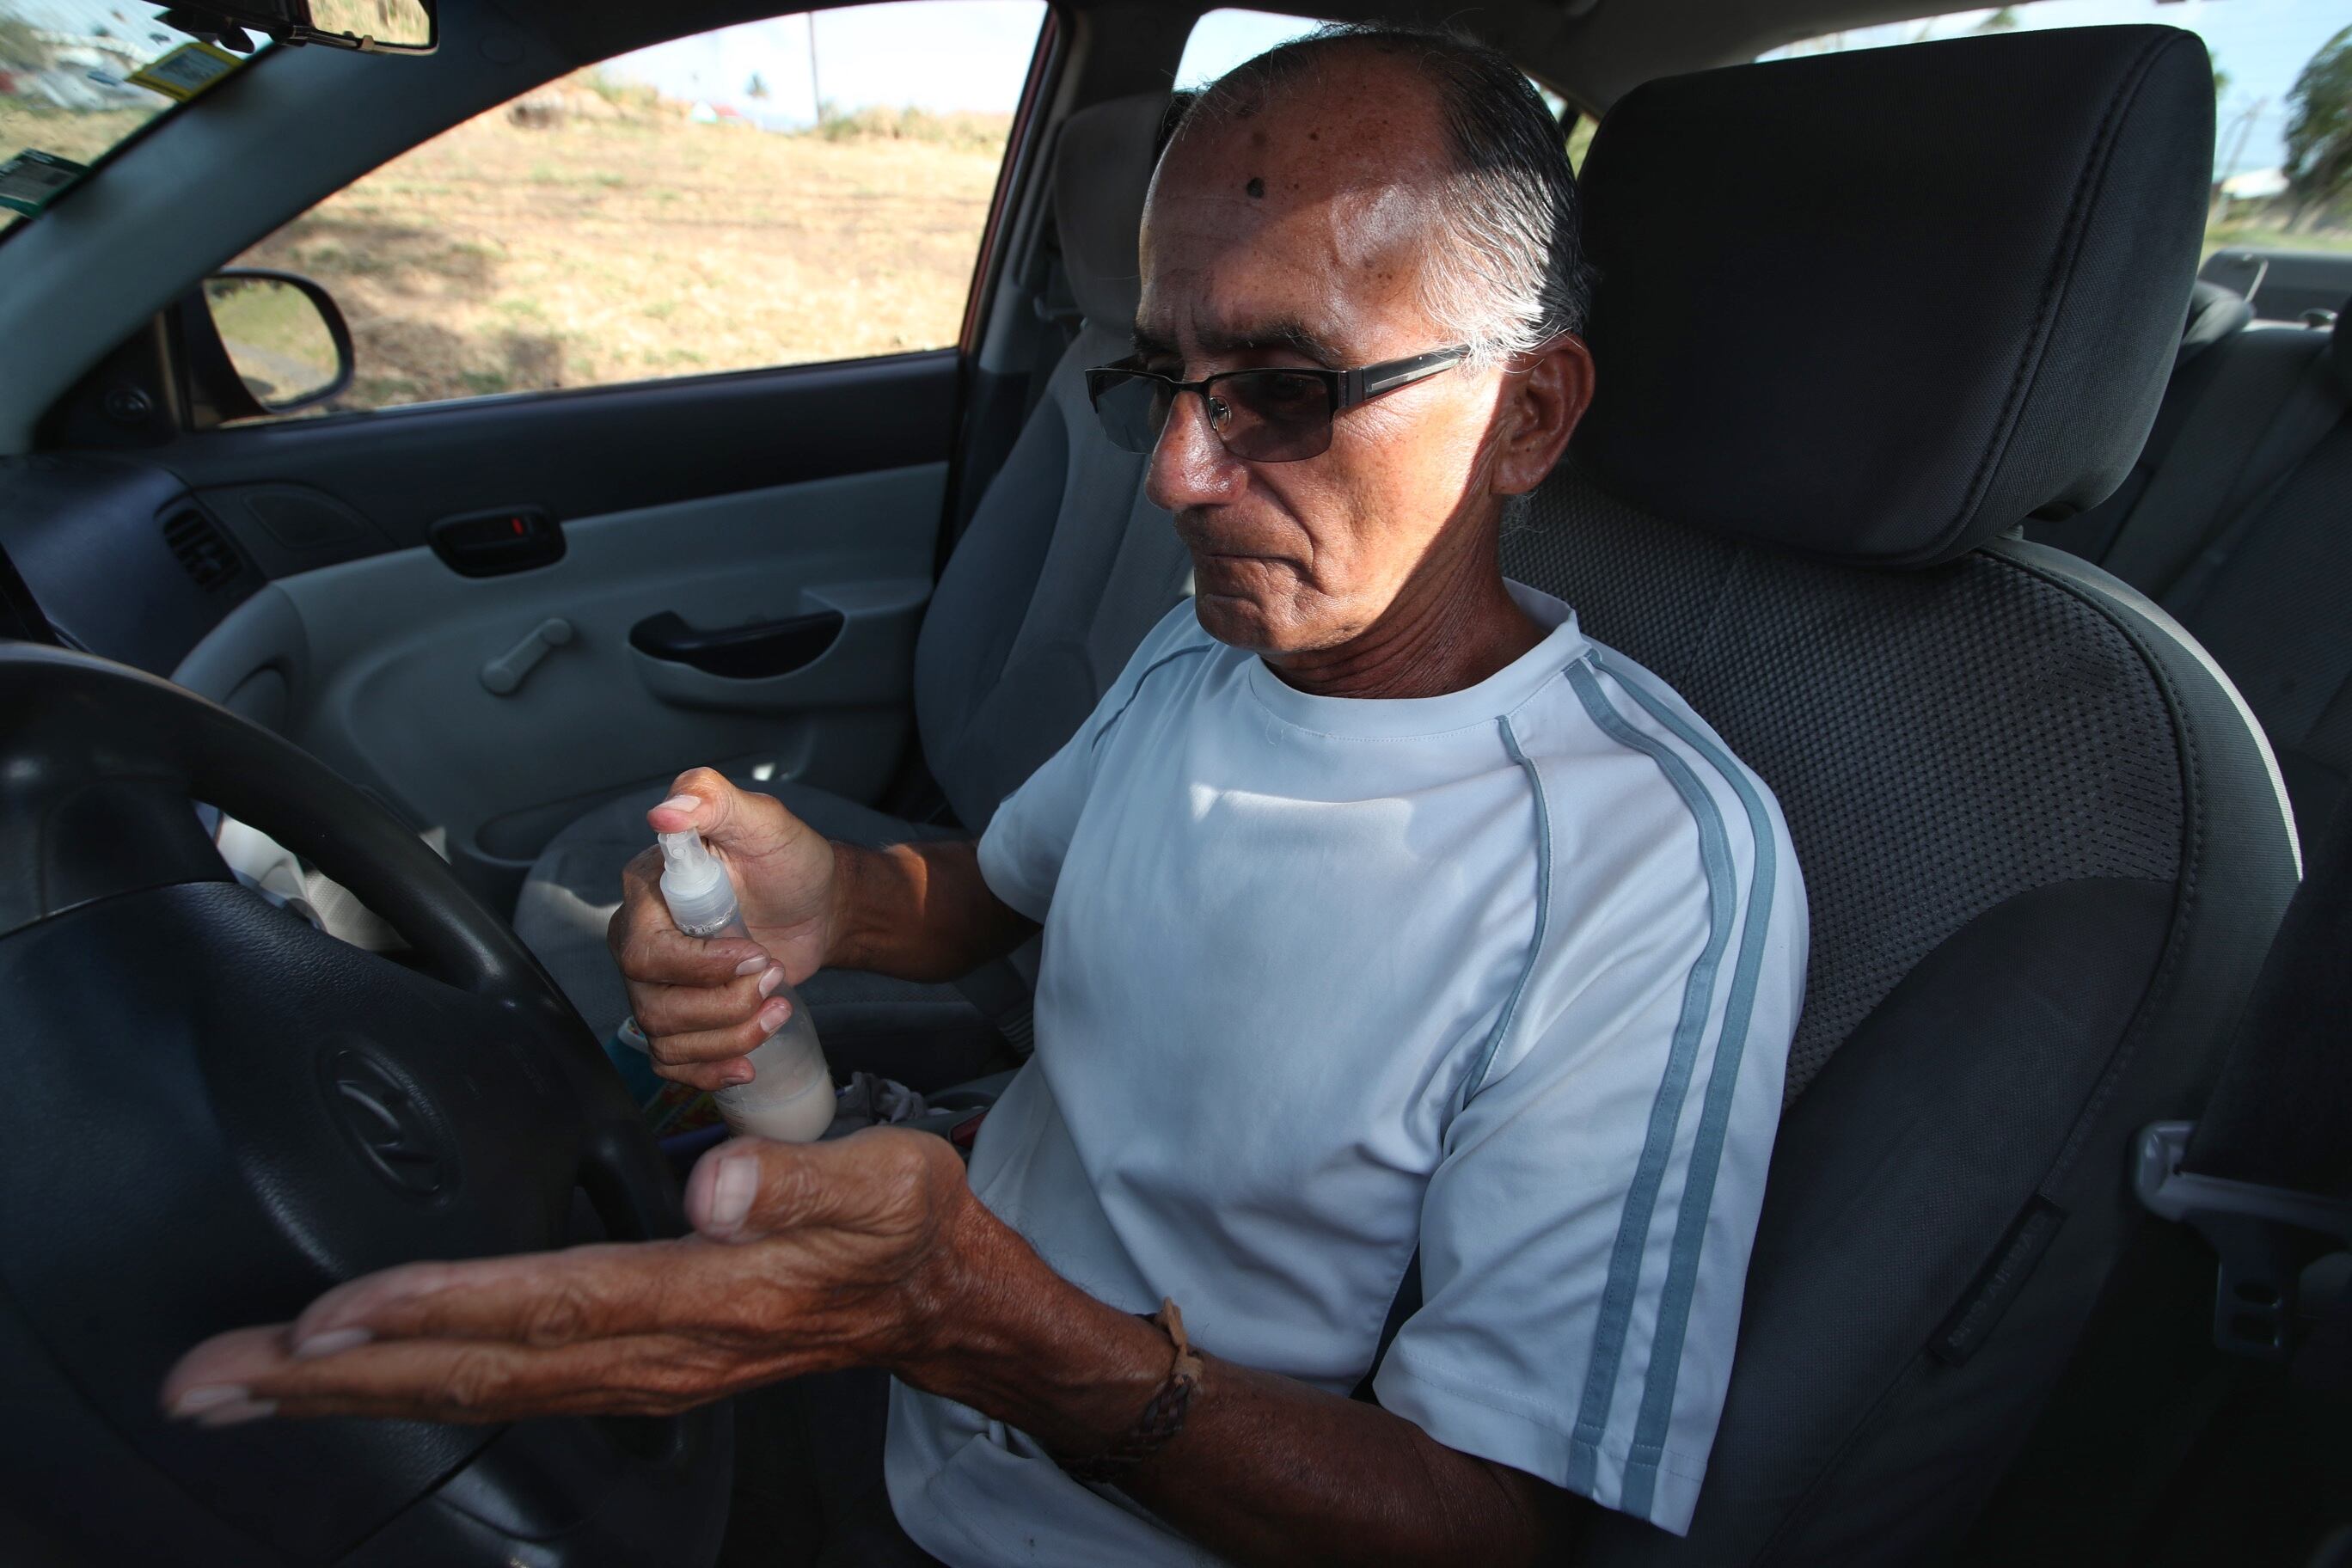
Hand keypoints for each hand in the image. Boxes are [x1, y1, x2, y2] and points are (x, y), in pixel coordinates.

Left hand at [159, 1130, 977, 1426]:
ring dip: (347, 1388)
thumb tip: (718, 1186)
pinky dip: (405, 1382)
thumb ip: (800, 1178)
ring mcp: (634, 1371)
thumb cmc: (904, 1231)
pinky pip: (497, 1384)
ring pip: (472, 1389)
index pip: (554, 1305)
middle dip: (336, 1376)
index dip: (440, 1308)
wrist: (936, 1303)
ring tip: (240, 1381)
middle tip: (214, 1377)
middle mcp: (655, 1352)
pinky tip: (349, 1374)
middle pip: (476, 1371)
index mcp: (709, 1302)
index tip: (335, 1314)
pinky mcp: (624, 1367)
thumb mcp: (884, 1182)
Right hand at [609, 767, 839, 1089]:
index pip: (643, 950)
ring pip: (665, 1037)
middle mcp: (639, 938)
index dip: (700, 966)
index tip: (756, 955)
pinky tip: (747, 1064)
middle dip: (724, 1003)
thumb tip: (665, 811)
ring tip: (778, 1007)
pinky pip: (670, 1059)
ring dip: (730, 1035)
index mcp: (648, 891)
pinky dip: (708, 1070)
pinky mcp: (679, 1014)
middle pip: (652, 1002)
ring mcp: (655, 982)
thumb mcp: (764, 821)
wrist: (819, 906)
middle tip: (775, 977)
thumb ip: (714, 799)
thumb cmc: (791, 862)